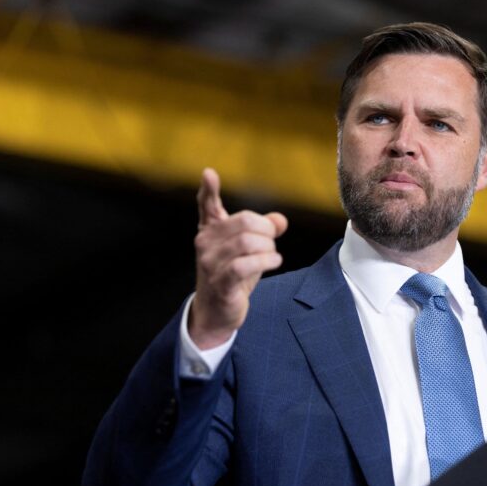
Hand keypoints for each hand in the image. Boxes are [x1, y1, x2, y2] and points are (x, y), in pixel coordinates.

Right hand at [189, 168, 287, 348]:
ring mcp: (210, 263)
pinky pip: (246, 265)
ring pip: (248, 242)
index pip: (207, 205)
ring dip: (268, 249)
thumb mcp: (250, 250)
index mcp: (210, 230)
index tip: (209, 173)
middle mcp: (205, 243)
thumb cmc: (233, 276)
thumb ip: (264, 231)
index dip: (208, 189)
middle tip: (272, 243)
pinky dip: (266, 262)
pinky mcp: (220, 282)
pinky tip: (273, 263)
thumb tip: (281, 221)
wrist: (216, 312)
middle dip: (267, 231)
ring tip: (271, 257)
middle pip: (245, 222)